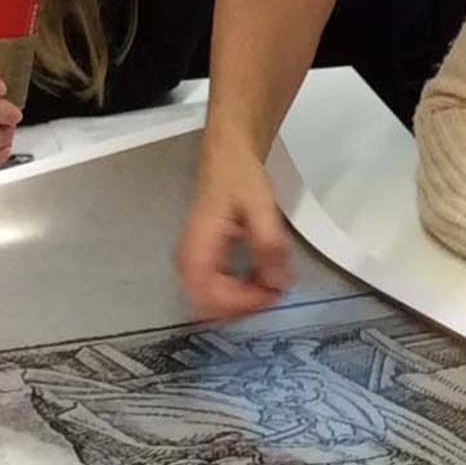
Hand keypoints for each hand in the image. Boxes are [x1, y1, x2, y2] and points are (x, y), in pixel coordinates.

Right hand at [175, 139, 293, 320]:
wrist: (228, 158)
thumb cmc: (240, 179)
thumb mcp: (261, 208)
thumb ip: (269, 246)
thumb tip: (278, 283)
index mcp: (197, 248)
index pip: (209, 295)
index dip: (241, 303)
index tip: (270, 295)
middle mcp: (187, 260)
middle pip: (207, 306)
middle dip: (241, 307)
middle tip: (272, 296)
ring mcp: (192, 262)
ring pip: (210, 301)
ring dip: (240, 302)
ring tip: (268, 289)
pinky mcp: (201, 261)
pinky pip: (215, 290)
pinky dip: (237, 293)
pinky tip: (258, 282)